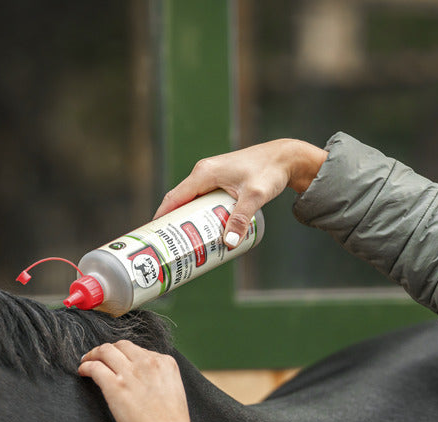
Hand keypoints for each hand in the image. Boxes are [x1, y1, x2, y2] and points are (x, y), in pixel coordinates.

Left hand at [78, 340, 193, 421]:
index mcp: (165, 362)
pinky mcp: (114, 385)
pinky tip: (83, 371)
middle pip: (121, 345)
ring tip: (86, 361)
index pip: (139, 350)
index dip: (125, 355)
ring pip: (106, 351)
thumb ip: (159, 378)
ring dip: (93, 354)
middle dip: (109, 350)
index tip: (118, 361)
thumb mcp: (174, 390)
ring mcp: (130, 372)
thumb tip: (142, 378)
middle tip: (99, 357)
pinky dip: (86, 366)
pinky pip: (94, 367)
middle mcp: (148, 362)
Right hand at [154, 138, 327, 247]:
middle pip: (180, 201)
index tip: (152, 235)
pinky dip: (199, 215)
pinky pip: (203, 200)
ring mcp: (212, 176)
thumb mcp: (254, 197)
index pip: (175, 197)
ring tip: (184, 243)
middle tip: (169, 246)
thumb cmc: (269, 172)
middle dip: (173, 223)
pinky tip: (203, 230)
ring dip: (187, 220)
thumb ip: (241, 219)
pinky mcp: (221, 181)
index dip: (161, 216)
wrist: (285, 158)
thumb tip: (228, 242)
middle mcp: (204, 173)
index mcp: (204, 173)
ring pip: (192, 202)